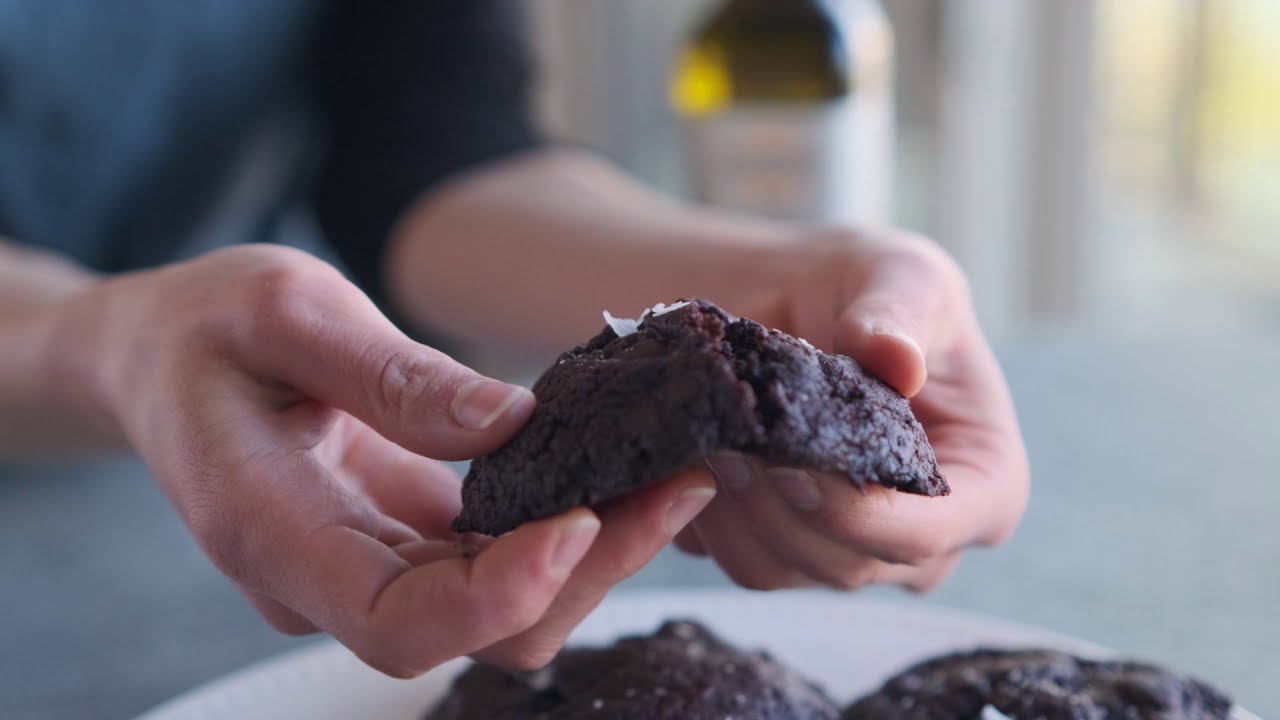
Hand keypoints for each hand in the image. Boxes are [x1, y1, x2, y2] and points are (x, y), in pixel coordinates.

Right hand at [52, 245, 714, 675]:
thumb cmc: (203, 326)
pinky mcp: (401, 543)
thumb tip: (514, 424)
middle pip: (475, 629)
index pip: (398, 620)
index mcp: (270, 530)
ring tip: (672, 475)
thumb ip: (390, 375)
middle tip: (678, 481)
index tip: (587, 517)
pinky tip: (618, 471)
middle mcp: (322, 576)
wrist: (157, 359)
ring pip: (501, 612)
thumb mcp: (286, 309)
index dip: (501, 591)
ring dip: (596, 557)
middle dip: (589, 570)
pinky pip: (495, 564)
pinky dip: (566, 530)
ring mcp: (366, 568)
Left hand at [675, 229, 1028, 591]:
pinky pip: (736, 558)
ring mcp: (850, 550)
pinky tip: (698, 456)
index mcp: (984, 486)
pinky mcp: (784, 550)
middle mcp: (921, 537)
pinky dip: (708, 515)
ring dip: (736, 512)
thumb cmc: (874, 290)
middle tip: (734, 438)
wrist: (798, 295)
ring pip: (781, 570)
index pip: (928, 534)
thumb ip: (899, 314)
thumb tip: (899, 363)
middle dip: (780, 506)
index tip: (793, 465)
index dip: (857, 514)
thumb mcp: (901, 275)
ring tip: (714, 438)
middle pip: (846, 563)